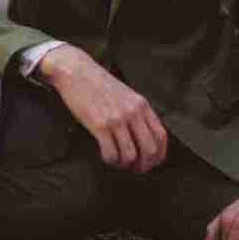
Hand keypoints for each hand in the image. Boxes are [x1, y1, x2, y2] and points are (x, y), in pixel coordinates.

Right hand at [37, 45, 166, 172]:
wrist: (77, 71)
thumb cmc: (99, 84)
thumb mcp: (126, 94)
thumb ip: (137, 113)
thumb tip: (144, 139)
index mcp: (142, 104)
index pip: (161, 136)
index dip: (159, 155)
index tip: (152, 163)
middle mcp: (133, 112)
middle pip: (150, 150)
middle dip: (144, 165)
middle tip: (135, 168)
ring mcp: (117, 119)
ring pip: (130, 155)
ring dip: (124, 163)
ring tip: (117, 160)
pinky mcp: (99, 125)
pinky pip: (111, 154)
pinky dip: (110, 160)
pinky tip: (106, 155)